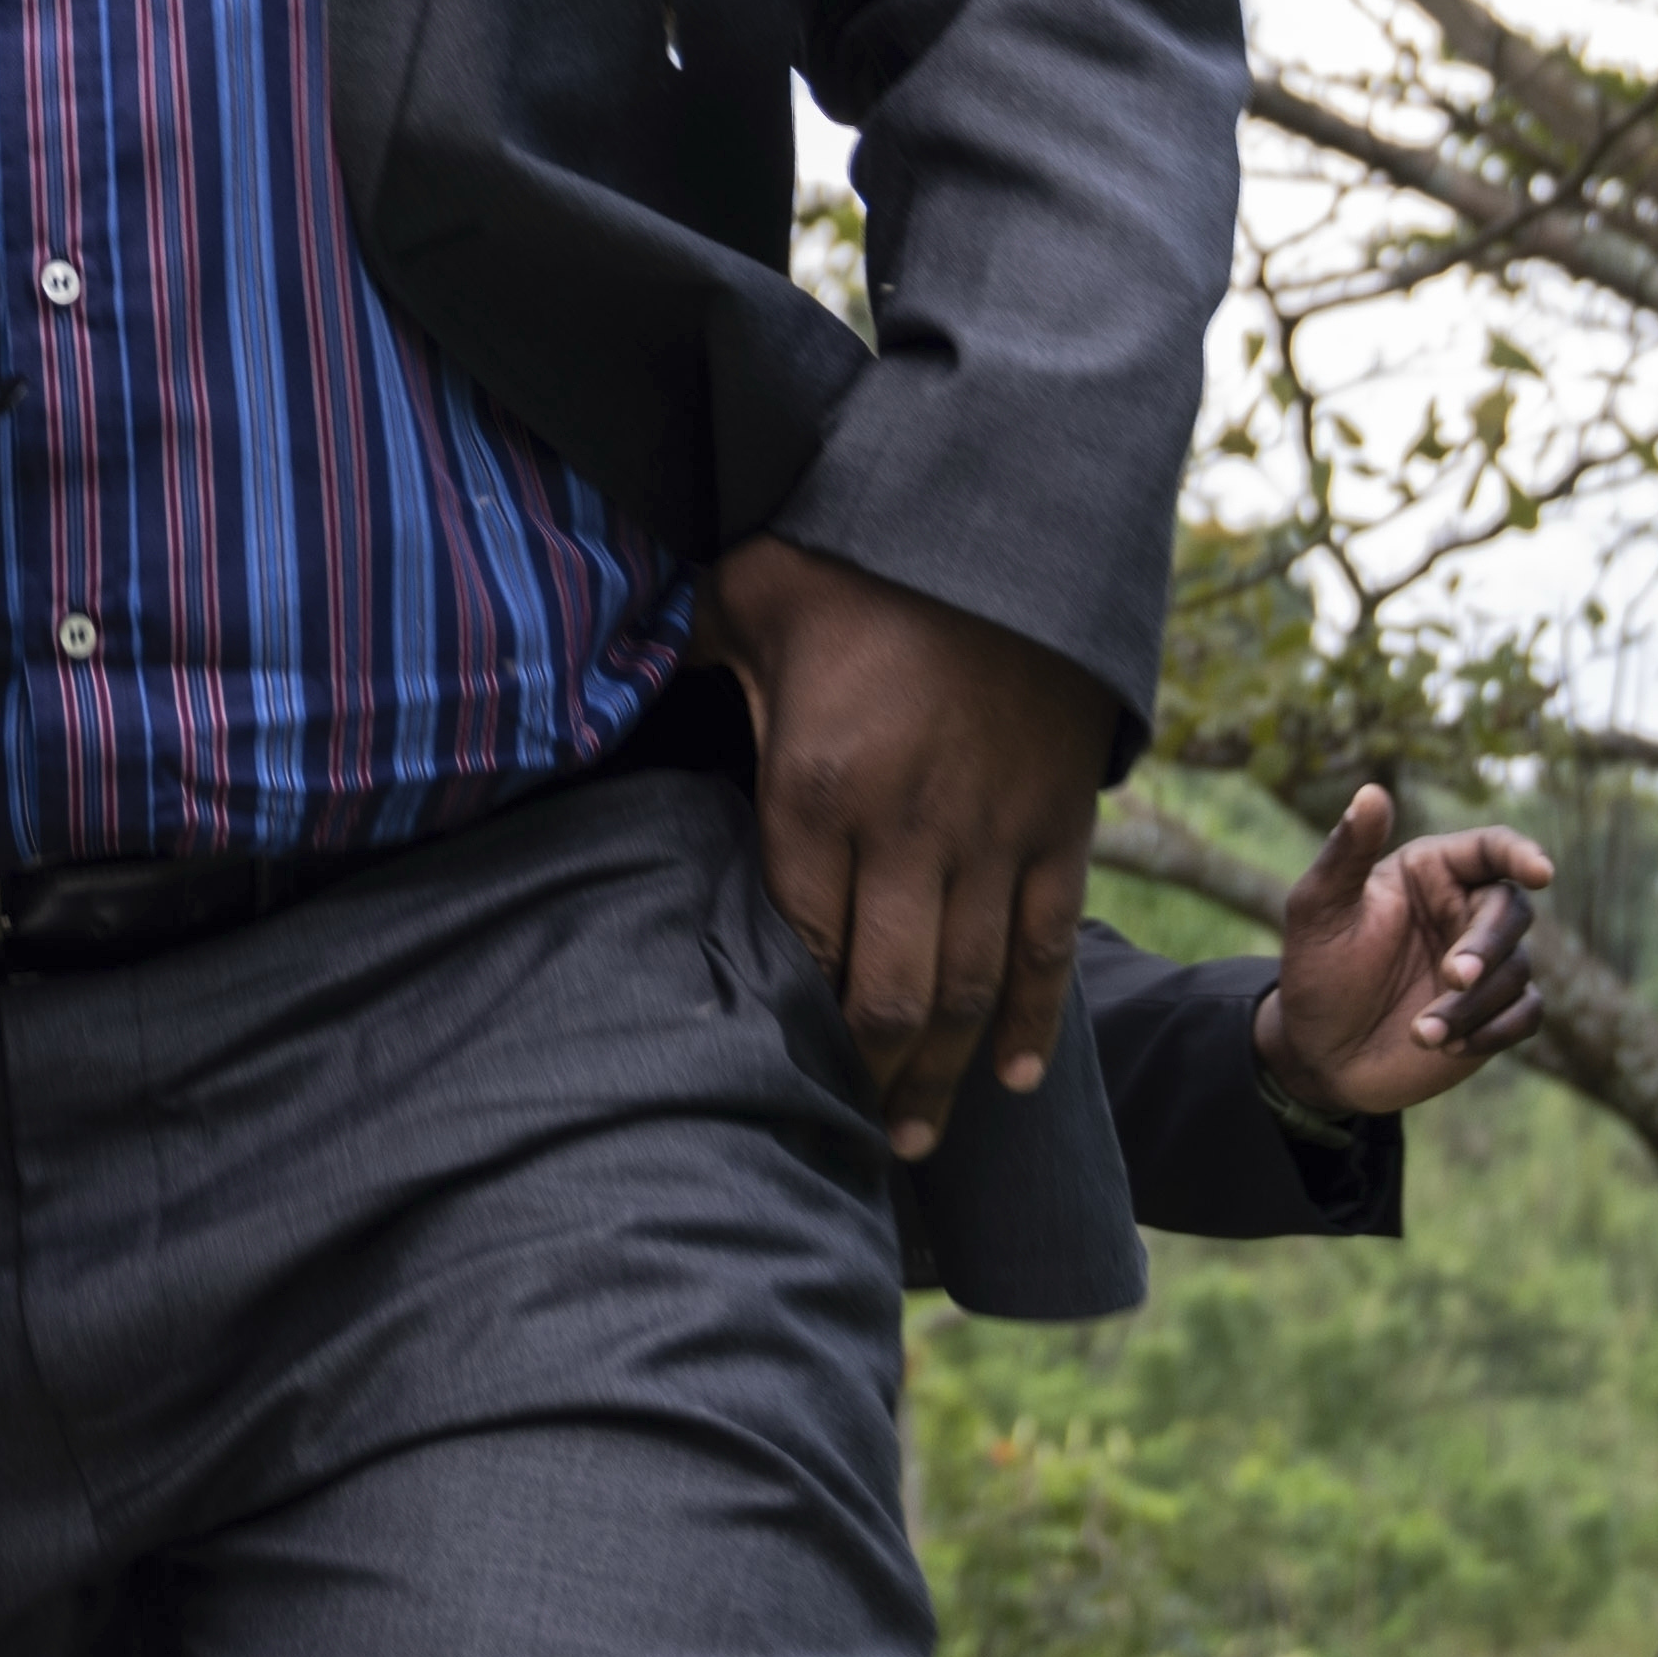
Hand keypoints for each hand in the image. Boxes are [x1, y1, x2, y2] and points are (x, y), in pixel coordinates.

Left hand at [702, 536, 1118, 1158]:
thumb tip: (598, 673)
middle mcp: (908, 827)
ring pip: (967, 987)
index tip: (766, 1060)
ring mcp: (992, 833)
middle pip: (885, 990)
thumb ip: (684, 653)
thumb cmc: (856, 555)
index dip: (787, 1010)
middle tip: (848, 1136)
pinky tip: (1014, 1080)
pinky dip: (1035, 1021)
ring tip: (912, 1137)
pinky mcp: (1059, 826)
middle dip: (864, 1074)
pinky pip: (1046, 944)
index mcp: (816, 783)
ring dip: (939, 1073)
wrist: (1009, 519)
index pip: (795, 934)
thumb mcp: (745, 592)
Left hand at [1250, 784, 1555, 1120]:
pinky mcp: (1495, 1012)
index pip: (1490, 849)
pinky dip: (1496, 1030)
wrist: (1319, 1052)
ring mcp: (1485, 963)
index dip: (1521, 854)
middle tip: (1453, 975)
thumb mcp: (1319, 908)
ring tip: (1420, 1033)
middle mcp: (1464, 910)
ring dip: (1473, 1004)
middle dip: (1487, 945)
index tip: (1541, 873)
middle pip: (1511, 912)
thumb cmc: (1316, 969)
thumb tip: (1371, 792)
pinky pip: (1526, 1013)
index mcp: (1430, 872)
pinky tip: (1449, 1046)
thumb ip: (1348, 852)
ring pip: (1516, 969)